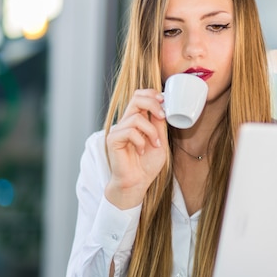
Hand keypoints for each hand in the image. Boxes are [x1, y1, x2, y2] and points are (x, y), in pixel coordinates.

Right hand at [105, 89, 167, 208]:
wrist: (137, 183)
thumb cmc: (147, 164)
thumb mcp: (160, 141)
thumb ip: (159, 125)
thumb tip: (163, 107)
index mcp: (136, 120)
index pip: (139, 96)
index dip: (150, 93)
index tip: (163, 100)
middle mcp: (126, 123)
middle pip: (136, 98)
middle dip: (152, 104)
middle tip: (162, 116)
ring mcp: (118, 130)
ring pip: (136, 118)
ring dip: (151, 132)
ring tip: (154, 145)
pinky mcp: (113, 140)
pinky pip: (129, 131)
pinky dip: (140, 141)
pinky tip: (141, 151)